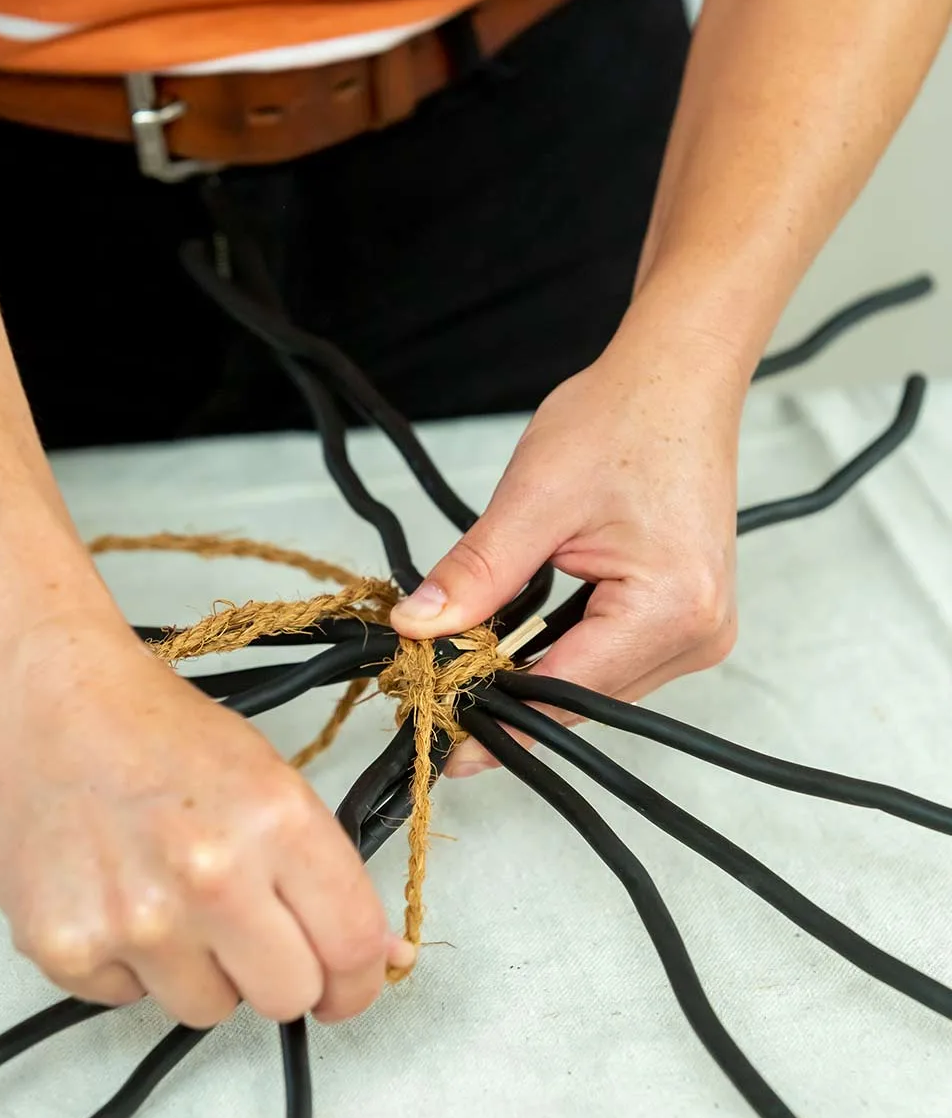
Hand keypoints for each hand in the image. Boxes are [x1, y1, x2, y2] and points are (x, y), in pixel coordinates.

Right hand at [0, 615, 412, 1025]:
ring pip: (208, 1011)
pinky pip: (127, 1001)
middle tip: (252, 934)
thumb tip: (381, 956)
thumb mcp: (270, 781)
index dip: (358, 982)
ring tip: (170, 900)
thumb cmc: (156, 733)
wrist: (44, 702)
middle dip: (279, 975)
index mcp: (277, 822)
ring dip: (200, 972)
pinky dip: (128, 966)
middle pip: (287, 998)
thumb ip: (328, 873)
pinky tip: (116, 898)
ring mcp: (136, 920)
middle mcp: (211, 876)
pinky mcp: (67, 948)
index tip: (349, 987)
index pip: (351, 945)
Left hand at [390, 325, 744, 772]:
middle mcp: (698, 633)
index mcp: (670, 607)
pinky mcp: (688, 621)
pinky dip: (562, 655)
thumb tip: (417, 628)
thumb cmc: (623, 420)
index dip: (494, 716)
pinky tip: (519, 642)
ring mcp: (700, 631)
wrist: (676, 381)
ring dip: (533, 678)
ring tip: (471, 664)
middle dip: (507, 698)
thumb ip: (475, 574)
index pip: (564, 692)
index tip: (439, 735)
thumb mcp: (532, 499)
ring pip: (594, 688)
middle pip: (580, 699)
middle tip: (437, 693)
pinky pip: (613, 663)